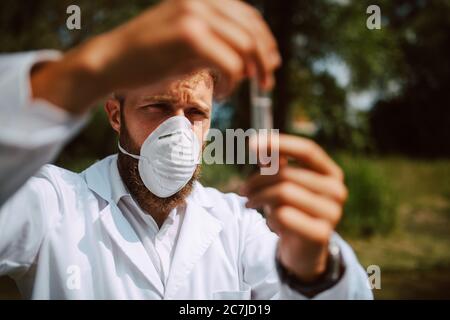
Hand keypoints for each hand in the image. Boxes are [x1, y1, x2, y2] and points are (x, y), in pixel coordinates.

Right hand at [31, 0, 280, 114]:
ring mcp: (195, 16)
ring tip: (234, 89)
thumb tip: (250, 58)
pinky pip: (230, 64)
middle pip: (252, 32)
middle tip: (266, 84)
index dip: (265, 42)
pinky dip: (232, 83)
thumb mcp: (187, 41)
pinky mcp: (190, 37)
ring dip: (248, 74)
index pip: (248, 17)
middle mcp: (201, 1)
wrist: (112, 61)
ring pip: (245, 48)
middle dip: (265, 61)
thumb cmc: (149, 56)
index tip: (270, 64)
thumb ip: (217, 42)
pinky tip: (222, 92)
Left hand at [242, 134, 347, 281]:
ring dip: (259, 197)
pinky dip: (271, 217)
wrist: (304, 251)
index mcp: (331, 173)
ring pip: (283, 193)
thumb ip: (275, 164)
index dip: (280, 144)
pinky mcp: (322, 234)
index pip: (308, 150)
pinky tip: (272, 223)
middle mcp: (337, 190)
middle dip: (258, 180)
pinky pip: (284, 215)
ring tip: (250, 203)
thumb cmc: (293, 210)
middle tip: (243, 190)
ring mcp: (332, 213)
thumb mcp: (284, 184)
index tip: (252, 143)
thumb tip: (258, 144)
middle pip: (287, 173)